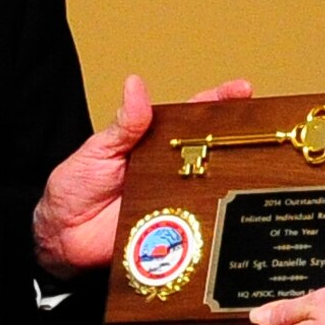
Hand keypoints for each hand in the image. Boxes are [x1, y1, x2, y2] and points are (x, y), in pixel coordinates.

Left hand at [32, 74, 251, 275]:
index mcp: (153, 145)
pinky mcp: (172, 235)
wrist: (60, 239)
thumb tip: (135, 85)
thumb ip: (123, 125)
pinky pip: (198, 229)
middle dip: (241, 140)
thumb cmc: (75, 189)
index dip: (218, 104)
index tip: (243, 90)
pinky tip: (234, 216)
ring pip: (212, 190)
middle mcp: (170, 172)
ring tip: (259, 168)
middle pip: (212, 153)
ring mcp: (174, 203)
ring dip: (235, 182)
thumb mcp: (98, 150)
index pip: (191, 119)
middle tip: (264, 128)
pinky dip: (216, 224)